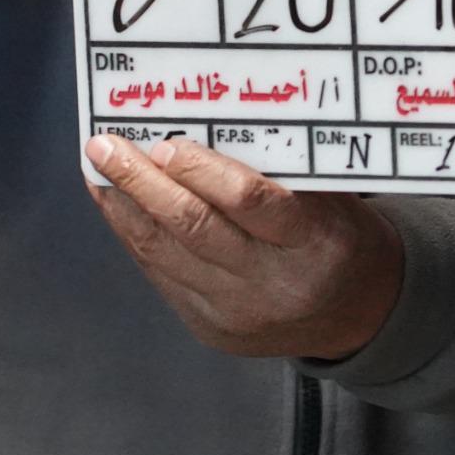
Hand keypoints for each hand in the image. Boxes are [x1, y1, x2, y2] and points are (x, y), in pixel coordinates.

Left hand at [87, 135, 403, 360]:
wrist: (355, 314)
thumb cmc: (341, 237)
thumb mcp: (335, 199)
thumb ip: (280, 170)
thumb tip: (204, 126)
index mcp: (316, 242)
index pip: (250, 201)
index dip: (202, 170)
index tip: (166, 143)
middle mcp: (272, 282)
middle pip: (195, 227)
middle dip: (143, 182)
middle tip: (106, 146)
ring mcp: (237, 311)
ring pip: (165, 253)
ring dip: (125, 205)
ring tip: (98, 167)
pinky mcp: (210, 327)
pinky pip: (162, 274)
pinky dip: (134, 233)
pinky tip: (116, 203)